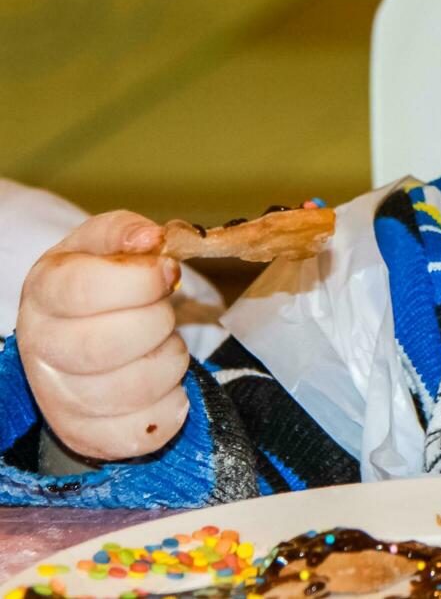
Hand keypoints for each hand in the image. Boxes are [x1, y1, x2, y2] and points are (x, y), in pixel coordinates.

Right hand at [16, 211, 189, 459]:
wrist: (81, 334)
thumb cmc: (101, 284)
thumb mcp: (105, 245)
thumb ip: (127, 233)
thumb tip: (150, 239)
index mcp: (44, 292)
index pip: (83, 290)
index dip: (140, 280)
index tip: (167, 272)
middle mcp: (41, 349)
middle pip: (103, 346)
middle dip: (156, 323)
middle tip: (163, 312)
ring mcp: (59, 399)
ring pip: (131, 390)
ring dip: (169, 362)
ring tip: (162, 345)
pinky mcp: (88, 436)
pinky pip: (143, 430)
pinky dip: (171, 405)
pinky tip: (164, 383)